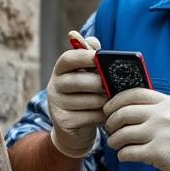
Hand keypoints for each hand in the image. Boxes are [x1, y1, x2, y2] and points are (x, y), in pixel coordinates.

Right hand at [46, 31, 104, 157]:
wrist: (74, 130)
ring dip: (107, 101)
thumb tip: (93, 40)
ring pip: (91, 100)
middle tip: (115, 87)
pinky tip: (108, 115)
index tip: (99, 57)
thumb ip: (91, 57)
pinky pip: (92, 116)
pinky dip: (104, 116)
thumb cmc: (86, 95)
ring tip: (113, 101)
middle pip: (82, 81)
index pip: (68, 59)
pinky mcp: (64, 122)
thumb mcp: (87, 75)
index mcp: (60, 70)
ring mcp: (57, 105)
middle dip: (103, 84)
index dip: (84, 56)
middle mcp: (54, 86)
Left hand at [104, 88, 169, 170]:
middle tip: (110, 130)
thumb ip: (156, 108)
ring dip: (114, 141)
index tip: (108, 109)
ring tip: (116, 144)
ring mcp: (162, 134)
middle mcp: (164, 115)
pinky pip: (128, 152)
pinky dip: (122, 155)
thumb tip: (123, 107)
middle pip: (124, 113)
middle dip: (111, 123)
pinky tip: (126, 156)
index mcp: (169, 103)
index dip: (115, 101)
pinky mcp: (159, 153)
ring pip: (122, 134)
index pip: (134, 94)